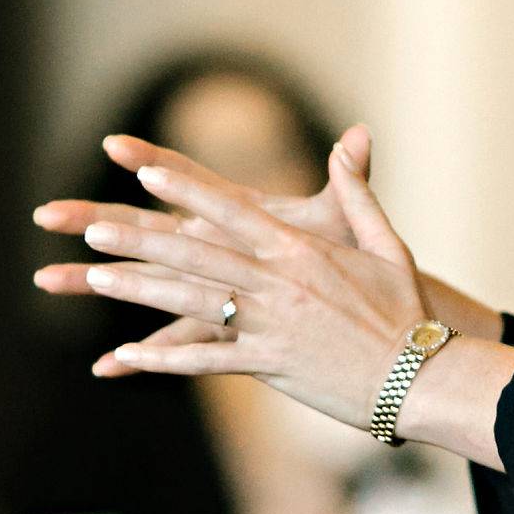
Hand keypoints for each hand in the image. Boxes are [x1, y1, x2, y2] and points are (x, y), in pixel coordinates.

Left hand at [30, 133, 431, 431]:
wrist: (422, 376)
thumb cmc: (407, 312)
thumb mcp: (386, 246)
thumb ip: (358, 193)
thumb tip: (354, 137)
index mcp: (300, 249)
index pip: (231, 210)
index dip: (186, 189)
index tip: (146, 171)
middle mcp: (279, 283)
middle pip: (197, 253)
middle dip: (140, 238)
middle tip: (91, 226)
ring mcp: (271, 324)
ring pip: (191, 301)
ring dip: (139, 290)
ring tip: (93, 277)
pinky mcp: (270, 364)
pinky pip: (207, 359)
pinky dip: (165, 358)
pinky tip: (127, 354)